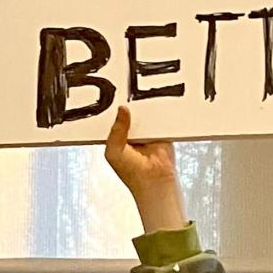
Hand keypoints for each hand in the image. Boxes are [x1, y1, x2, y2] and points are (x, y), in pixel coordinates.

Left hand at [103, 105, 186, 232]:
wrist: (155, 180)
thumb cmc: (132, 172)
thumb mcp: (114, 151)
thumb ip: (116, 130)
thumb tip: (122, 109)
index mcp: (117, 138)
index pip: (112, 118)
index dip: (111, 108)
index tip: (111, 97)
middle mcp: (131, 133)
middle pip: (129, 112)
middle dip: (128, 104)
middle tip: (126, 92)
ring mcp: (146, 131)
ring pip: (144, 113)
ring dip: (144, 107)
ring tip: (140, 96)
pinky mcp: (161, 131)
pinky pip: (159, 117)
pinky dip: (158, 112)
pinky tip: (155, 105)